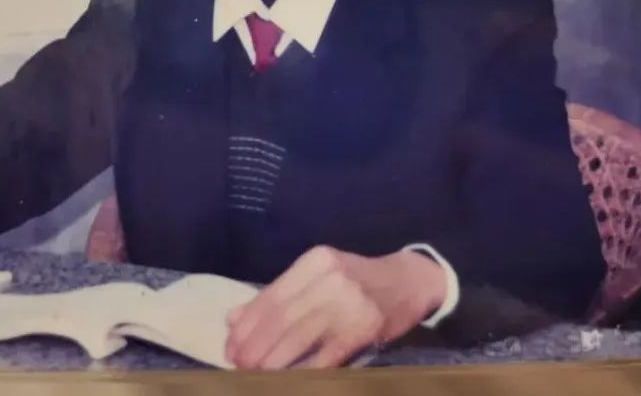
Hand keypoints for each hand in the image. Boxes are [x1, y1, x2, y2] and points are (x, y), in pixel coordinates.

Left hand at [225, 246, 446, 368]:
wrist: (410, 280)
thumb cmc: (356, 279)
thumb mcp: (318, 275)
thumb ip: (278, 294)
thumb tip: (233, 318)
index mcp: (316, 260)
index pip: (272, 295)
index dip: (248, 323)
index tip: (229, 343)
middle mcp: (331, 278)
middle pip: (283, 317)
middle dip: (255, 344)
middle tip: (237, 364)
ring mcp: (350, 303)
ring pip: (300, 337)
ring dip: (273, 360)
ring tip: (253, 374)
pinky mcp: (365, 329)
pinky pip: (327, 356)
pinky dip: (304, 371)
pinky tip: (287, 380)